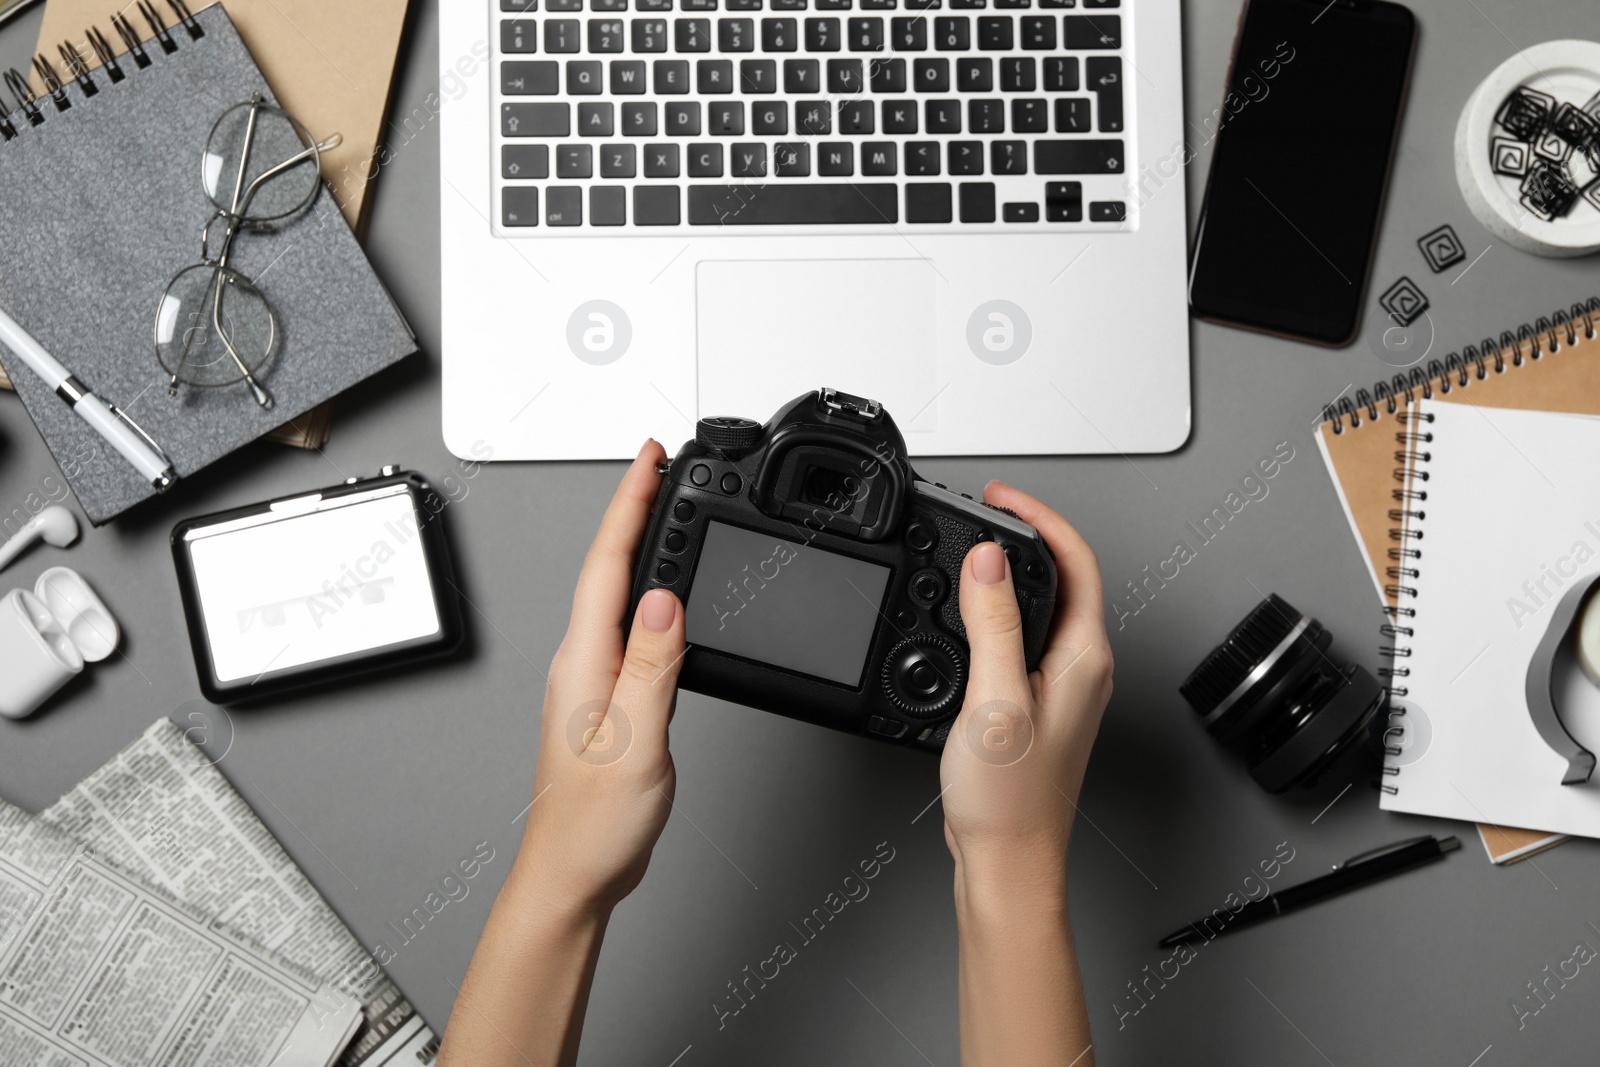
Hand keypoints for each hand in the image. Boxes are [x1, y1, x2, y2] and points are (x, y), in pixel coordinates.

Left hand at [515, 441, 686, 911]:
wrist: (573, 873)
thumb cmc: (594, 823)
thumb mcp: (635, 741)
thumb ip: (652, 667)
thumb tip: (665, 599)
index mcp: (583, 662)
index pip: (607, 564)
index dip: (630, 504)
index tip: (651, 459)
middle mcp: (580, 662)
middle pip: (608, 567)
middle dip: (635, 509)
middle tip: (663, 467)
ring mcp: (589, 680)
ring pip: (615, 595)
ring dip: (639, 547)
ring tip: (664, 510)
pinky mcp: (605, 698)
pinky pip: (626, 627)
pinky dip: (646, 593)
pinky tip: (661, 594)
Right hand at [939, 480, 1112, 890]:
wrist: (1009, 860)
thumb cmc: (1011, 800)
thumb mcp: (995, 699)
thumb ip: (995, 624)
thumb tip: (987, 559)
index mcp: (1084, 658)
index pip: (1076, 560)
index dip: (1040, 516)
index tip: (1001, 496)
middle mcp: (1084, 669)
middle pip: (1065, 577)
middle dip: (1026, 534)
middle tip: (986, 511)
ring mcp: (1065, 688)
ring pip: (1045, 607)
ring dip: (1012, 573)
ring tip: (974, 552)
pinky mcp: (1041, 705)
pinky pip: (1027, 639)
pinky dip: (1000, 613)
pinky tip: (971, 618)